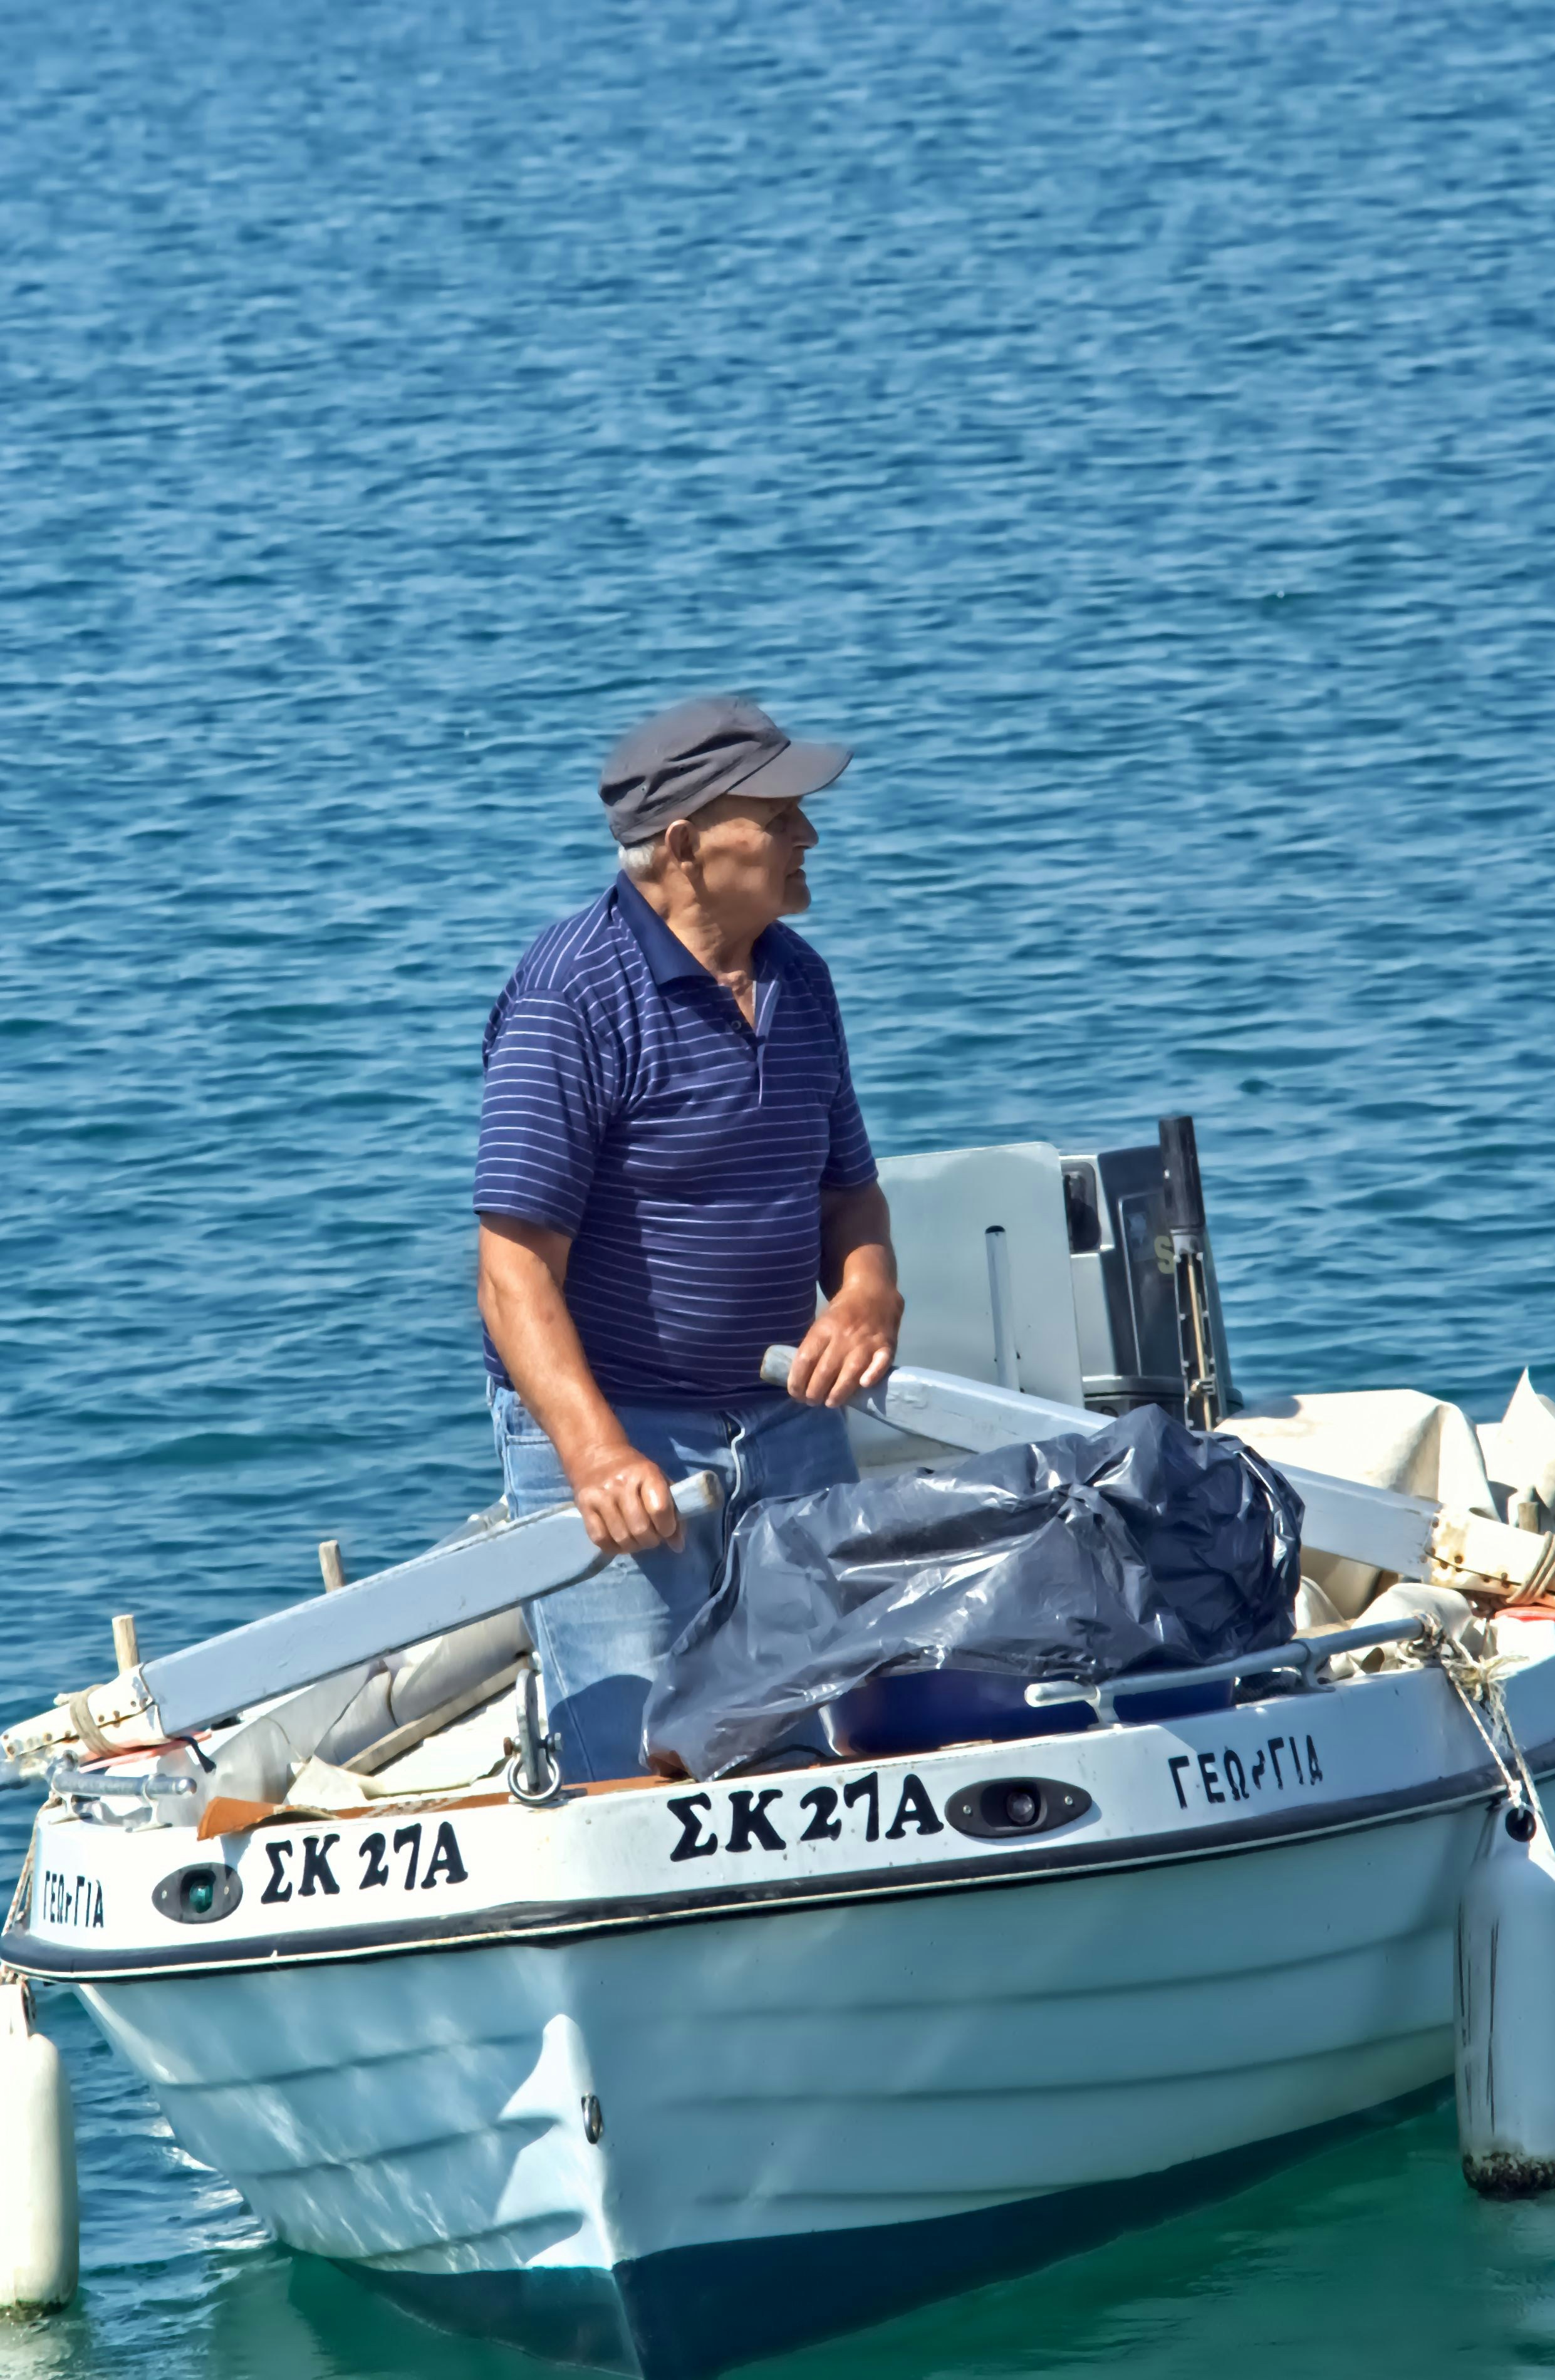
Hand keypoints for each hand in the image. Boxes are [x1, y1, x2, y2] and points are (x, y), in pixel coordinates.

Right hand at [566, 1443, 685, 1556]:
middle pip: (640, 1529)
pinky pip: (600, 1540)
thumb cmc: (635, 1472)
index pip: (659, 1509)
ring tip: (636, 1539)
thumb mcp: (659, 1481)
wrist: (596, 1454)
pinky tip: (619, 1541)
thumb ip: (673, 1511)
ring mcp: (600, 1495)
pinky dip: (613, 1547)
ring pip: (621, 1538)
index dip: (667, 1527)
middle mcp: (621, 1484)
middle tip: (651, 1536)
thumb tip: (677, 1546)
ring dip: (633, 1546)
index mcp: (646, 1473)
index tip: (666, 1529)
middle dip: (651, 1540)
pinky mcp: (584, 1506)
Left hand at [787, 1281, 902, 1407]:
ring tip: (830, 1403)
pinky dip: (873, 1374)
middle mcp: (844, 1335)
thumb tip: (800, 1378)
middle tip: (812, 1401)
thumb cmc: (842, 1314)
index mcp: (824, 1329)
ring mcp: (866, 1341)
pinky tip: (865, 1385)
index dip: (797, 1380)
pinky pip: (881, 1362)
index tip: (795, 1393)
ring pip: (851, 1371)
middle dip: (815, 1391)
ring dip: (838, 1392)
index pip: (806, 1359)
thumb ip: (814, 1347)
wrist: (873, 1292)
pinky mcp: (886, 1345)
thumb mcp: (822, 1323)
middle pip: (825, 1369)